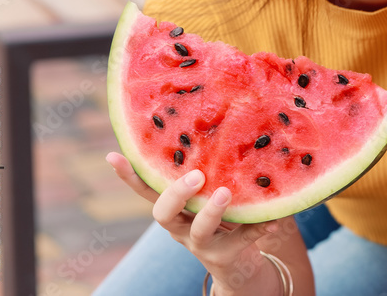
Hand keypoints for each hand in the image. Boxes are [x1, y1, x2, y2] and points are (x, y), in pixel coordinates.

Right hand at [106, 152, 280, 292]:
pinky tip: (273, 218)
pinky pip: (243, 240)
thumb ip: (209, 170)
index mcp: (174, 209)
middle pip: (163, 214)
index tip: (113, 156)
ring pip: (200, 230)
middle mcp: (181, 227)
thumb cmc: (221, 217)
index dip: (129, 176)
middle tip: (197, 176)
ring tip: (226, 193)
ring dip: (212, 211)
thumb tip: (220, 120)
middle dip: (176, 194)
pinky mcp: (226, 256)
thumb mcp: (209, 193)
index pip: (147, 190)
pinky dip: (259, 227)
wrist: (237, 266)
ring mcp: (202, 244)